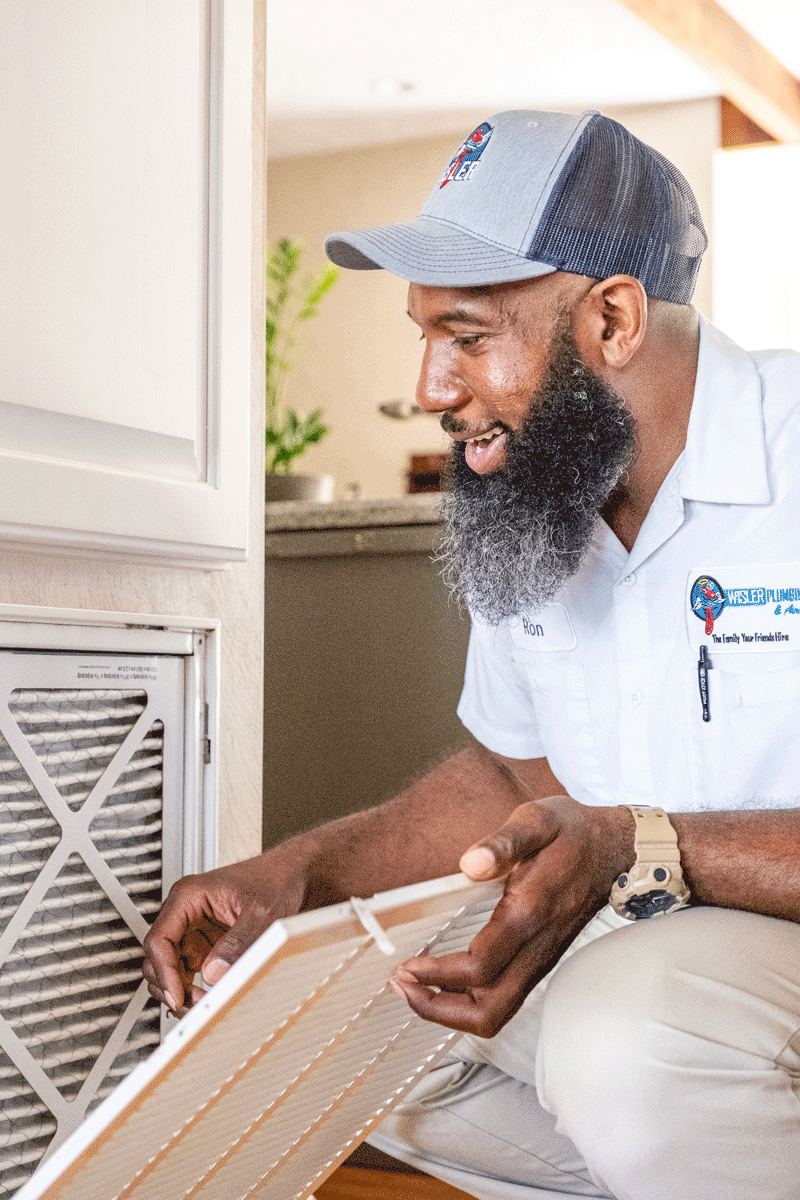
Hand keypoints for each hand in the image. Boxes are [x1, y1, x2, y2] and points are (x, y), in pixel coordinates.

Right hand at [142, 854, 307, 1014]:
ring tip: (202, 1006)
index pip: (159, 939)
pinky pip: (189, 971)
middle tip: (193, 1006)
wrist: (293, 875)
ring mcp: (194, 930)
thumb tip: (215, 973)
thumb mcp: (262, 911)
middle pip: (158, 957)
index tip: (177, 995)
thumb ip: (239, 942)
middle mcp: (186, 913)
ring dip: (180, 990)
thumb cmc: (275, 880)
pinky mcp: (206, 944)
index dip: (163, 971)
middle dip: (170, 985)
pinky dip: (193, 988)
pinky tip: (208, 999)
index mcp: (189, 896)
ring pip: (170, 968)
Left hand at [391, 796, 632, 1036]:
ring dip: (451, 1012)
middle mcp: (537, 946)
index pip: (479, 967)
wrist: (614, 849)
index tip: (407, 964)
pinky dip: (469, 1002)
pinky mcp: (540, 961)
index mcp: (530, 913)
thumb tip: (471, 862)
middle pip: (488, 1010)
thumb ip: (504, 840)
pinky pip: (504, 1000)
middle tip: (402, 987)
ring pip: (498, 1013)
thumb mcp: (538, 819)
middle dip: (437, 1009)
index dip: (437, 975)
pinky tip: (445, 983)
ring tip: (416, 991)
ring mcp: (541, 959)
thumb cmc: (573, 833)